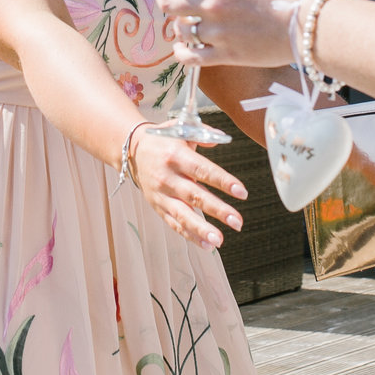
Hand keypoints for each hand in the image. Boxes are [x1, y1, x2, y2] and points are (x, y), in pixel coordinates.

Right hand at [132, 131, 246, 248]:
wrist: (131, 150)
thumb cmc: (163, 139)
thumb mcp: (181, 128)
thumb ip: (203, 133)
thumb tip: (222, 139)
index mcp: (176, 155)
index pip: (203, 170)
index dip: (223, 181)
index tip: (242, 192)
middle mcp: (168, 177)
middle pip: (195, 196)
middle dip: (218, 210)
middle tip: (238, 221)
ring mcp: (161, 194)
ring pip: (183, 215)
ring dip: (202, 229)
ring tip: (220, 240)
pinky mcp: (158, 206)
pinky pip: (174, 223)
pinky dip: (190, 235)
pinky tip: (207, 245)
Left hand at [155, 0, 315, 70]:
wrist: (310, 27)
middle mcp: (212, 2)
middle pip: (166, 1)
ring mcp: (216, 31)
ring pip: (177, 29)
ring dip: (178, 26)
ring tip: (186, 25)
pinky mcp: (224, 55)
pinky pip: (188, 57)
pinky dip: (182, 53)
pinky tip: (186, 49)